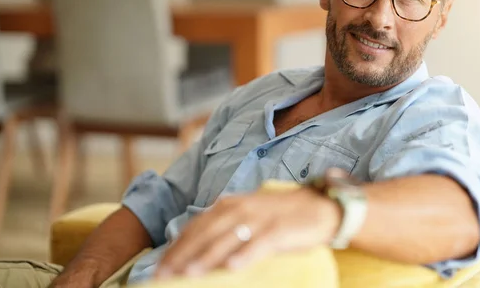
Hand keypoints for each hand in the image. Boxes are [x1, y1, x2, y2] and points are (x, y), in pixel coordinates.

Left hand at [154, 186, 341, 278]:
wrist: (319, 206)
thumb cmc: (279, 216)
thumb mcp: (247, 215)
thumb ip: (224, 227)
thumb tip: (196, 252)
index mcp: (229, 204)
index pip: (196, 226)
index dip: (176, 247)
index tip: (160, 268)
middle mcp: (241, 208)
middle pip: (206, 233)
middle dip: (183, 255)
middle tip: (165, 275)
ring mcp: (260, 218)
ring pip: (228, 238)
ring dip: (207, 256)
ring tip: (189, 273)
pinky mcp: (280, 229)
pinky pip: (260, 243)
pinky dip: (245, 254)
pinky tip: (232, 267)